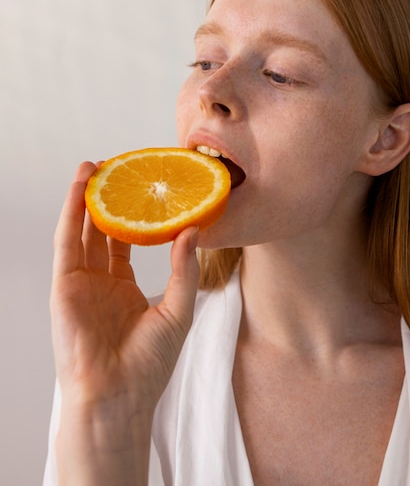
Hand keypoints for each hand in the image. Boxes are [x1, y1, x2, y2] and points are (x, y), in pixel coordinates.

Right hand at [51, 160, 199, 425]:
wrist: (119, 395)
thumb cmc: (149, 363)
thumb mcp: (178, 310)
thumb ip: (183, 269)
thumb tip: (194, 230)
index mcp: (124, 289)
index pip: (127, 243)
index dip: (133, 216)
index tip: (143, 190)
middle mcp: (100, 282)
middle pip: (102, 231)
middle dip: (108, 200)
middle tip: (117, 169)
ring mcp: (81, 283)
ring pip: (82, 230)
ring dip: (87, 198)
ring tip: (96, 166)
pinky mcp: (64, 285)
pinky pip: (67, 241)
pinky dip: (72, 212)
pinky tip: (82, 186)